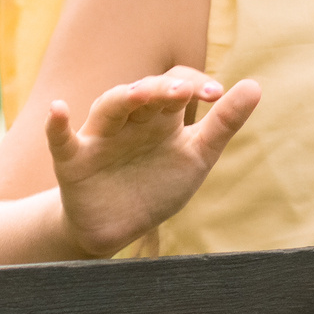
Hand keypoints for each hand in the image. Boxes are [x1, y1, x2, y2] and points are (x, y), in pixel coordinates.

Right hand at [45, 68, 260, 257]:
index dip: (195, 84)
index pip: (175, 84)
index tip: (218, 95)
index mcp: (160, 117)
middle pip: (143, 93)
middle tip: (183, 92)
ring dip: (123, 98)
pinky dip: (57, 125)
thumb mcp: (196, 156)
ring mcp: (100, 138)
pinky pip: (62, 140)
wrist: (118, 228)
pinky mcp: (74, 162)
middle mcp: (130, 120)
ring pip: (108, 107)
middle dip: (162, 90)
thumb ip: (223, 123)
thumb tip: (256, 85)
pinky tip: (58, 109)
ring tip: (140, 94)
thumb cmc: (157, 184)